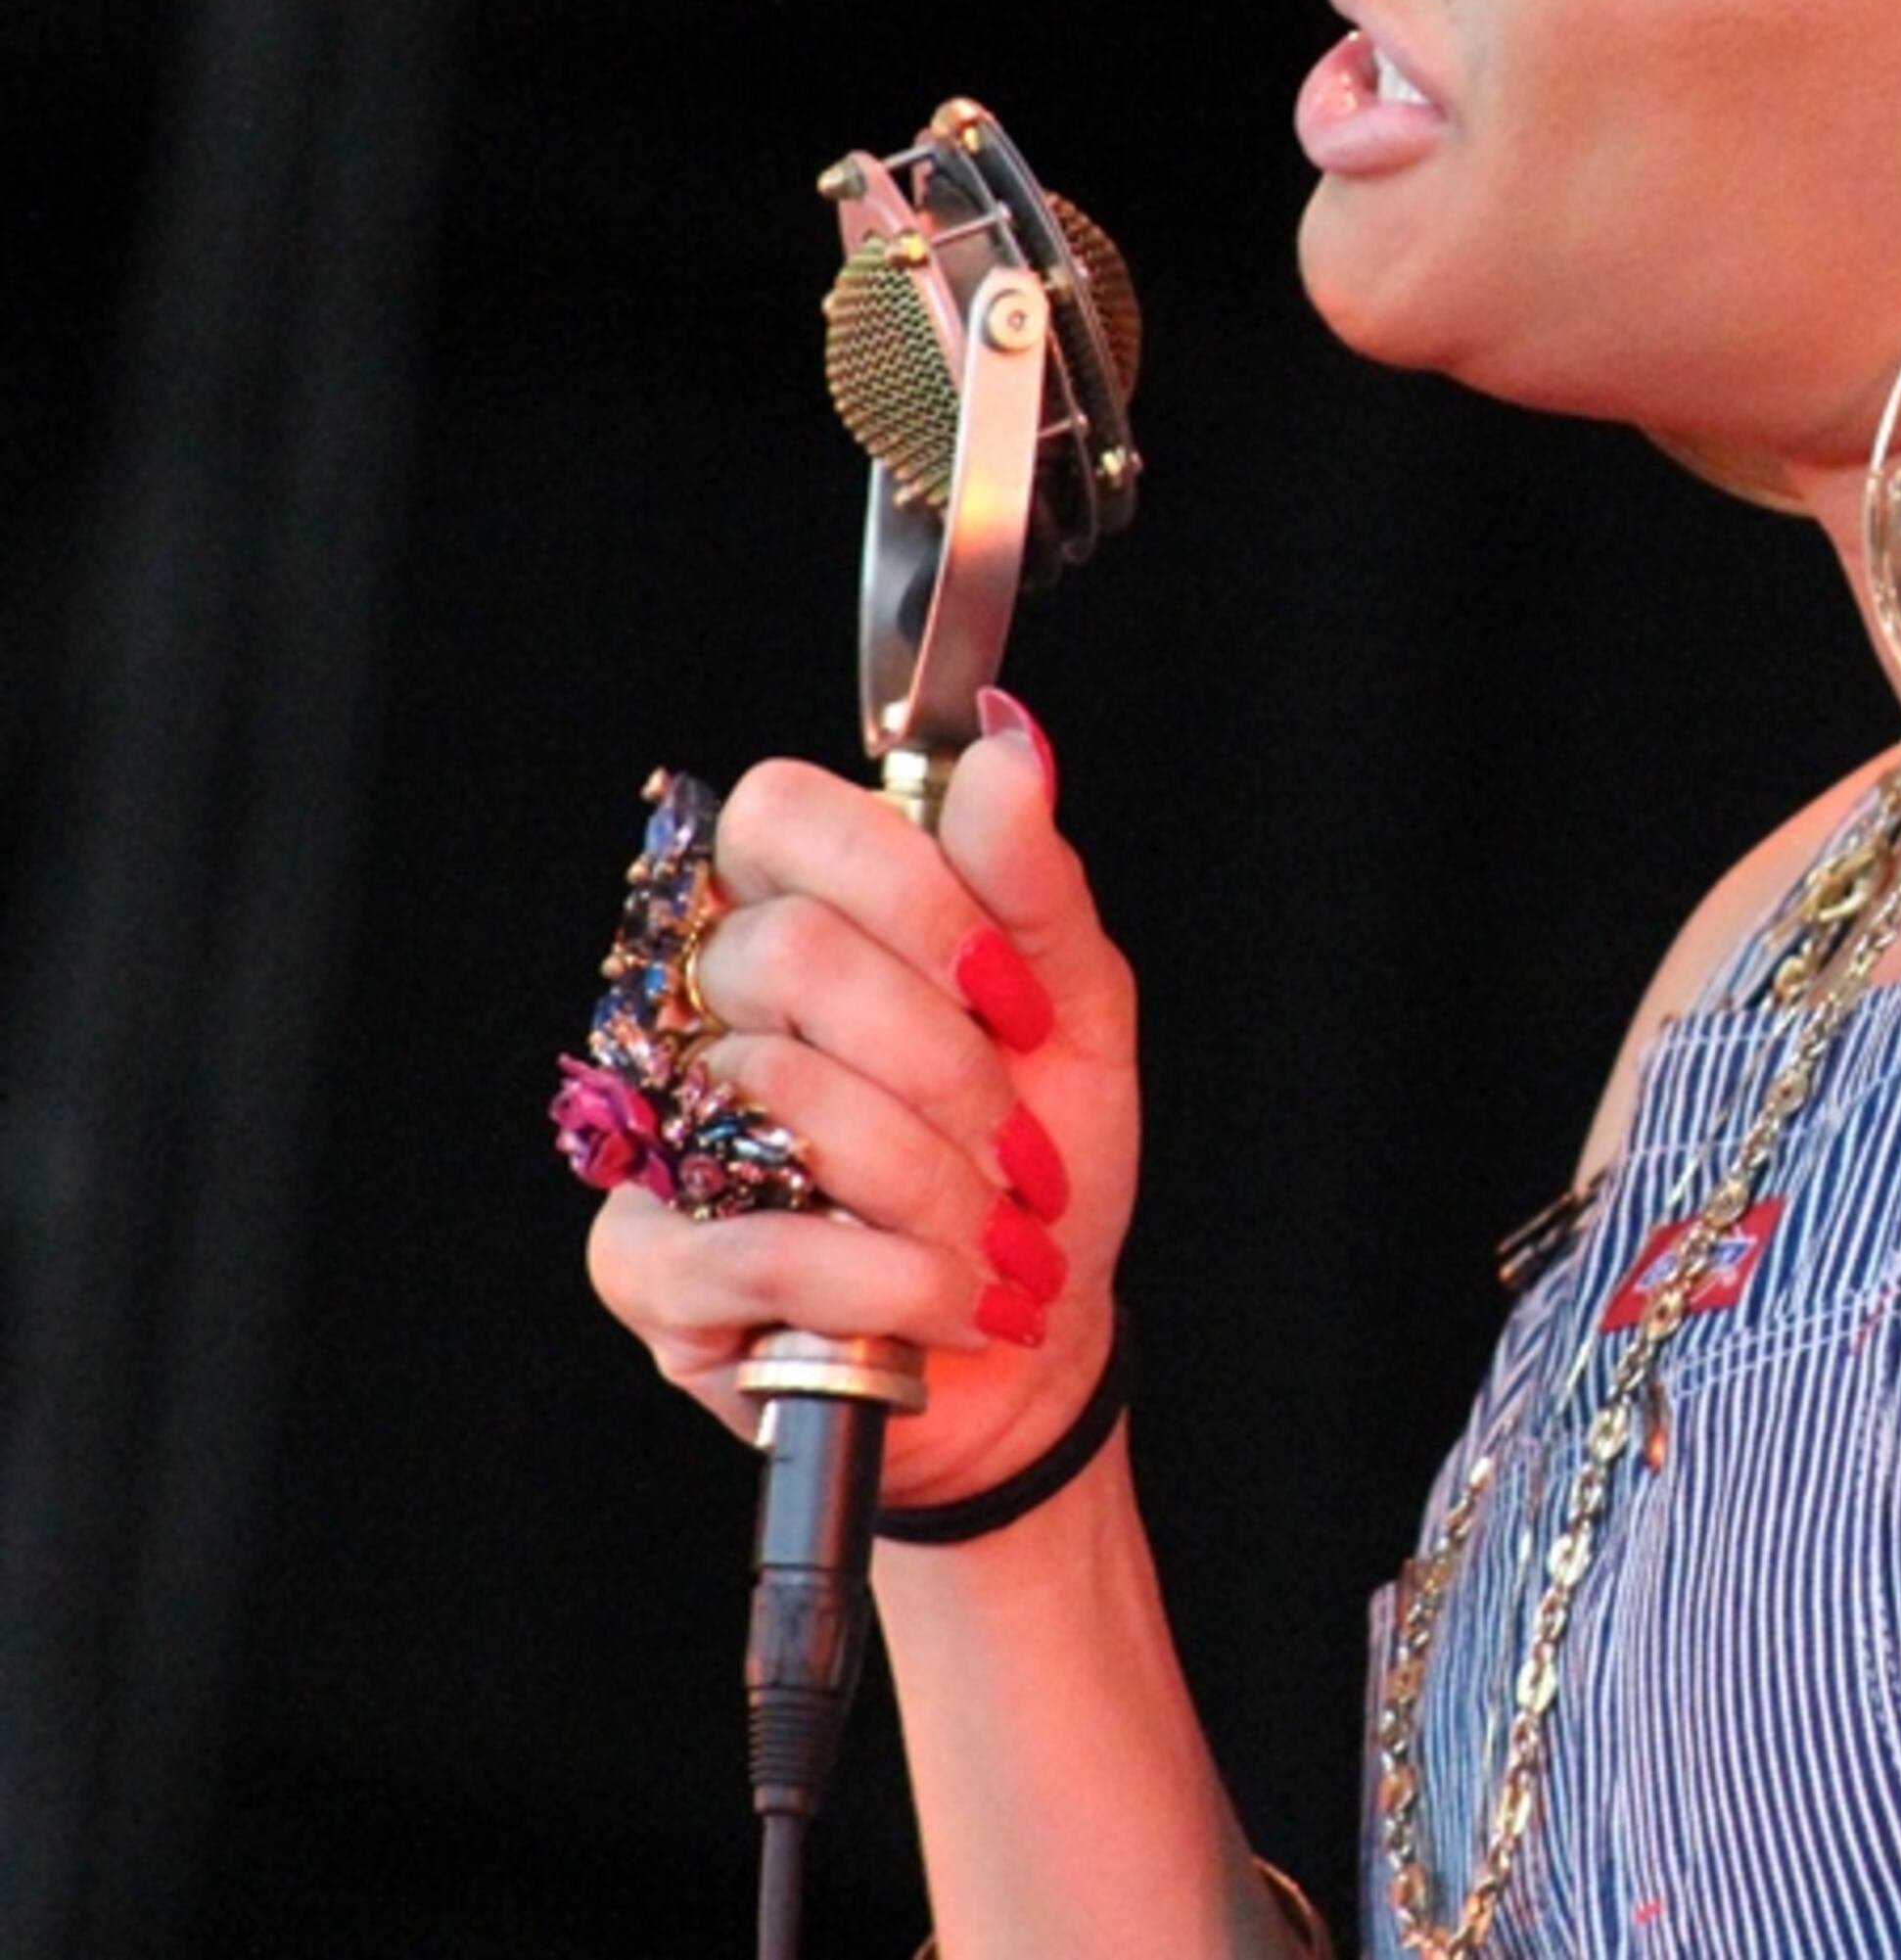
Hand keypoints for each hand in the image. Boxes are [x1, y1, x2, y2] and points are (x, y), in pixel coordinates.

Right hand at [584, 698, 1138, 1502]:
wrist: (1031, 1339)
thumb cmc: (1039, 1160)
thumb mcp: (1076, 1011)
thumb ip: (1031, 878)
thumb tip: (1007, 742)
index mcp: (800, 913)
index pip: (780, 812)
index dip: (912, 895)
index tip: (1015, 997)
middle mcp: (701, 1005)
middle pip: (789, 956)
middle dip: (946, 1068)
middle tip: (1018, 1143)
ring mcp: (656, 1128)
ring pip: (781, 1097)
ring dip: (936, 1186)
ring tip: (1001, 1238)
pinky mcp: (644, 1261)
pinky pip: (758, 1242)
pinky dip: (888, 1277)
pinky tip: (951, 1298)